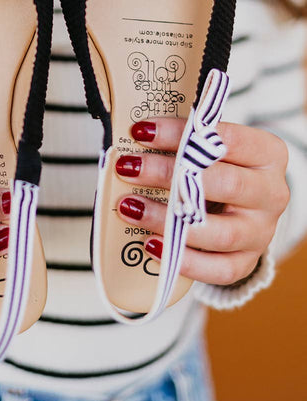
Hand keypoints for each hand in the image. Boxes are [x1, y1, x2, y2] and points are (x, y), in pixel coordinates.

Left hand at [115, 119, 289, 285]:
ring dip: (168, 219)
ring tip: (130, 207)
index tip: (141, 131)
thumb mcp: (212, 146)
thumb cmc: (220, 167)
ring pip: (220, 231)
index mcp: (268, 154)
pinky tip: (151, 244)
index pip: (227, 139)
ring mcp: (261, 231)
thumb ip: (184, 140)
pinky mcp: (247, 261)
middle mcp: (272, 193)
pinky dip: (184, 260)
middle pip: (224, 183)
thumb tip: (137, 133)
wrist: (243, 207)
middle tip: (128, 168)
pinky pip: (219, 269)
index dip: (180, 134)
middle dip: (168, 174)